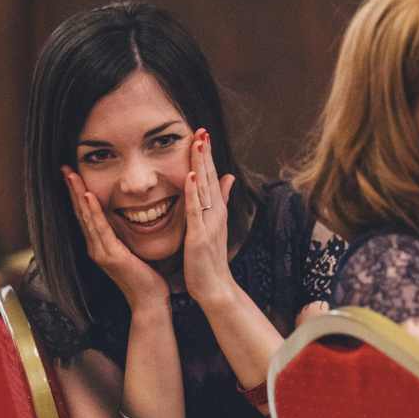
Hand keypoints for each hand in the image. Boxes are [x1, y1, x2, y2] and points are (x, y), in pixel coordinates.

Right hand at [62, 166, 167, 305]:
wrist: (151, 302)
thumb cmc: (148, 277)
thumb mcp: (134, 249)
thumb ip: (128, 234)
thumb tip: (133, 215)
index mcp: (101, 245)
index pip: (87, 214)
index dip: (78, 193)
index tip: (73, 173)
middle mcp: (96, 247)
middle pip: (80, 212)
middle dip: (72, 189)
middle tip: (64, 166)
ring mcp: (101, 252)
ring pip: (86, 217)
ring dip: (78, 194)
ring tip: (71, 174)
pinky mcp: (111, 256)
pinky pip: (101, 229)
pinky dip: (93, 212)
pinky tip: (88, 196)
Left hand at [182, 129, 236, 308]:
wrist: (215, 288)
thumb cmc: (211, 260)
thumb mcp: (216, 226)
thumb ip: (222, 201)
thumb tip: (229, 178)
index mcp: (216, 211)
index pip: (212, 177)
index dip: (208, 156)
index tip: (203, 134)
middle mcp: (215, 214)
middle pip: (210, 178)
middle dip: (205, 153)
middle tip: (202, 129)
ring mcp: (208, 224)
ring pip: (203, 188)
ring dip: (200, 165)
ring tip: (198, 143)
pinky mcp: (199, 236)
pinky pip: (195, 210)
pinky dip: (192, 192)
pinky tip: (189, 175)